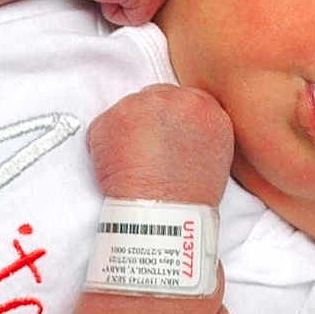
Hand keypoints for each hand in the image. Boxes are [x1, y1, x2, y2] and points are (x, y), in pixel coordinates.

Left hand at [86, 84, 233, 203]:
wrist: (164, 215)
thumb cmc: (186, 200)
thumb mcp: (213, 159)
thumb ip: (198, 135)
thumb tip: (181, 134)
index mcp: (209, 111)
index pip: (183, 99)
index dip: (166, 121)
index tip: (159, 137)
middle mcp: (180, 100)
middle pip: (153, 99)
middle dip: (144, 124)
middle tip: (142, 155)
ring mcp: (146, 104)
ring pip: (126, 112)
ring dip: (123, 135)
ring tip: (131, 166)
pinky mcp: (115, 116)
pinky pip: (101, 128)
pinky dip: (101, 148)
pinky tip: (114, 169)